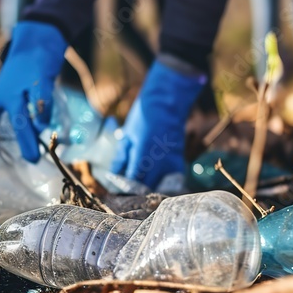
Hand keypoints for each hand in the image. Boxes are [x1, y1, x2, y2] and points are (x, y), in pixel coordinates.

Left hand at [0, 21, 67, 161]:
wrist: (38, 37)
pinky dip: (42, 111)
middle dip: (19, 141)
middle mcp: (9, 90)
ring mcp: (23, 85)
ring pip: (24, 113)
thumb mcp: (11, 86)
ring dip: (28, 134)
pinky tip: (44, 123)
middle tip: (29, 160)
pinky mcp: (40, 77)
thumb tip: (7, 129)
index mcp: (1, 93)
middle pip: (11, 119)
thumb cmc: (25, 67)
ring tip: (33, 152)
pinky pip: (41, 97)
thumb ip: (8, 107)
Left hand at [111, 59, 205, 187]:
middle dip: (135, 190)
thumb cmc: (144, 116)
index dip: (123, 187)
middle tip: (126, 188)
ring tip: (140, 184)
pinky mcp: (179, 160)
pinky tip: (154, 178)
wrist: (167, 103)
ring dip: (150, 188)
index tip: (117, 188)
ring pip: (160, 186)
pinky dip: (163, 182)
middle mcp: (159, 163)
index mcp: (142, 157)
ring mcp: (171, 163)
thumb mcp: (127, 135)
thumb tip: (114, 174)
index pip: (132, 181)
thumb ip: (121, 157)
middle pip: (146, 187)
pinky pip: (171, 179)